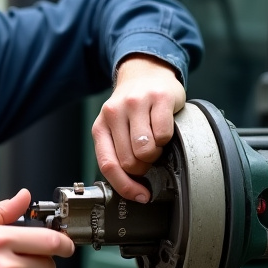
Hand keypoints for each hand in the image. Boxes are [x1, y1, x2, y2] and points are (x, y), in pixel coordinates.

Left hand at [92, 54, 186, 201]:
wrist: (146, 72)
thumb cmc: (132, 107)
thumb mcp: (116, 128)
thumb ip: (117, 152)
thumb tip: (131, 186)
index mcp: (101, 126)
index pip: (108, 165)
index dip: (125, 186)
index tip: (140, 195)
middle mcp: (115, 113)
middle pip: (130, 161)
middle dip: (143, 166)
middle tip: (147, 156)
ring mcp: (136, 103)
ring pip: (146, 150)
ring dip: (155, 153)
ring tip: (154, 142)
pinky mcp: (159, 98)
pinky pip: (164, 134)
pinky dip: (167, 138)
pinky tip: (163, 128)